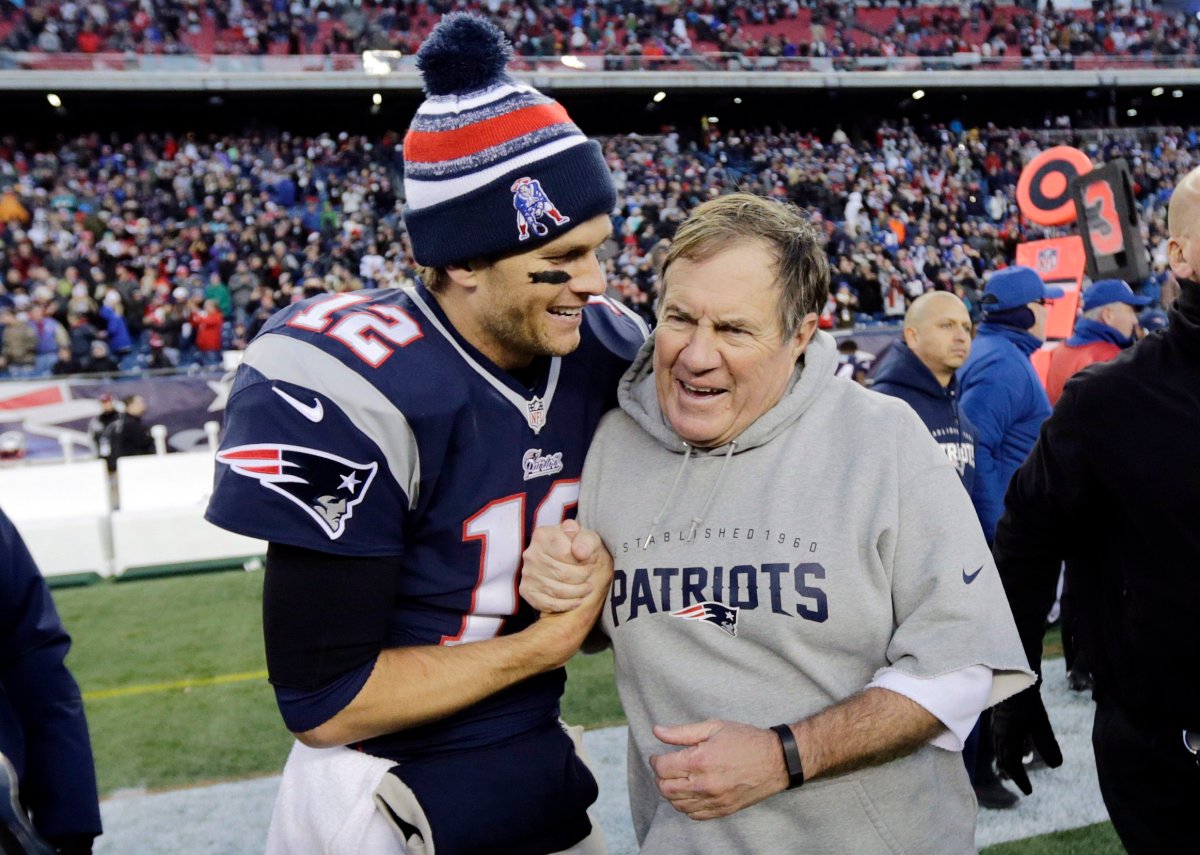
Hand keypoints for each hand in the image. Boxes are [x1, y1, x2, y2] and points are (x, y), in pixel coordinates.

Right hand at [526, 531, 611, 667]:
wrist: (566, 557)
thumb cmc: (577, 545)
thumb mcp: (586, 536)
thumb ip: (586, 540)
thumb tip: (580, 552)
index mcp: (542, 536)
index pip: (565, 553)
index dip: (582, 561)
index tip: (591, 562)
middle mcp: (531, 554)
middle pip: (562, 573)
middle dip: (582, 577)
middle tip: (590, 576)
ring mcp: (527, 574)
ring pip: (557, 591)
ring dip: (578, 592)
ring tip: (587, 588)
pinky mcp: (527, 591)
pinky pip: (548, 604)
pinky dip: (567, 605)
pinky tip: (578, 600)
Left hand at [649, 720, 788, 820]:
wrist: (775, 761)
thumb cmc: (745, 740)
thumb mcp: (713, 727)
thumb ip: (682, 732)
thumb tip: (657, 731)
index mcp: (701, 760)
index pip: (662, 768)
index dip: (655, 761)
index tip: (658, 756)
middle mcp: (705, 784)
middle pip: (665, 789)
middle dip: (660, 777)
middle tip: (665, 767)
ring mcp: (714, 800)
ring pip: (677, 804)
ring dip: (670, 792)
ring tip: (676, 779)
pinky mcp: (722, 810)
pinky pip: (694, 815)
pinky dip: (685, 805)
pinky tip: (688, 793)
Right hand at [992, 683, 1062, 794]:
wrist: (1012, 676)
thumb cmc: (1026, 701)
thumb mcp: (1040, 723)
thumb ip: (1047, 744)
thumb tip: (1057, 766)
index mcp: (1006, 738)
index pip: (1012, 765)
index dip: (1021, 779)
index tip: (1029, 792)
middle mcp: (998, 734)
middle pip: (1003, 759)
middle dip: (1013, 773)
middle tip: (1024, 785)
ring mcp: (997, 726)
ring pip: (1001, 750)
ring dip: (1009, 762)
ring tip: (1018, 769)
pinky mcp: (999, 718)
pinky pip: (1001, 740)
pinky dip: (1008, 750)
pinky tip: (1018, 746)